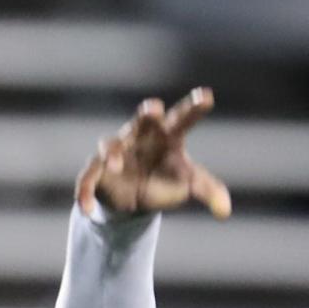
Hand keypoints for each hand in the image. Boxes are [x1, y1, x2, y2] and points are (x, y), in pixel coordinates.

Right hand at [75, 88, 230, 219]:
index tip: (207, 96)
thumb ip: (209, 191)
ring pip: (110, 144)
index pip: (182, 119)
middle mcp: (140, 136)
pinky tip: (84, 207)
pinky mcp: (98, 170)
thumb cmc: (166, 177)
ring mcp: (117, 151)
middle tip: (154, 108)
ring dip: (112, 152)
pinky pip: (88, 177)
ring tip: (115, 164)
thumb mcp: (190, 183)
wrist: (136, 195)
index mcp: (167, 135)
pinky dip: (84, 191)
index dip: (193, 108)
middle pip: (143, 119)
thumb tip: (225, 210)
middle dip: (147, 113)